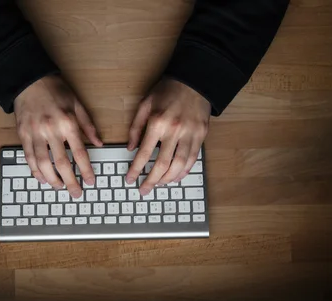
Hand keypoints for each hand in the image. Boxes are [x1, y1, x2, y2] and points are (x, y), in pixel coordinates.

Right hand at [14, 75, 101, 197]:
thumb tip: (99, 144)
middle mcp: (51, 130)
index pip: (79, 153)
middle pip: (61, 163)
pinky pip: (29, 157)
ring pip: (43, 164)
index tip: (90, 181)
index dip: (86, 170)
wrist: (29, 80)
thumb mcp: (77, 104)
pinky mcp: (23, 134)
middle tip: (76, 193)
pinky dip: (35, 171)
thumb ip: (88, 126)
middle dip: (70, 181)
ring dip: (52, 179)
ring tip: (59, 187)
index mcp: (67, 123)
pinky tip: (42, 178)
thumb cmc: (55, 90)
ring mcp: (35, 133)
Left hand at [125, 78, 210, 194]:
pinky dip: (184, 171)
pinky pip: (193, 159)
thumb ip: (135, 127)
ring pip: (180, 165)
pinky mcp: (201, 135)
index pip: (144, 153)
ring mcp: (190, 134)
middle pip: (162, 164)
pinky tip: (176, 177)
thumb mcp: (145, 104)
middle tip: (144, 190)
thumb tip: (130, 148)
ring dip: (168, 179)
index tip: (130, 179)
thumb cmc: (167, 91)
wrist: (194, 80)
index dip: (136, 169)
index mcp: (158, 122)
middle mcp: (175, 130)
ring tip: (159, 185)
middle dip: (151, 180)